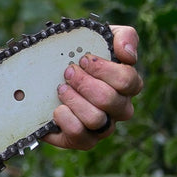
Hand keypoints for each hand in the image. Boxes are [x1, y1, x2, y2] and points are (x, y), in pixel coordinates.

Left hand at [46, 24, 142, 150]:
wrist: (47, 73)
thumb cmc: (80, 54)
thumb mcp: (101, 36)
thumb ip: (123, 37)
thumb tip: (127, 54)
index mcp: (126, 85)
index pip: (129, 81)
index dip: (105, 70)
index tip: (84, 59)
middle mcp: (118, 109)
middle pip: (110, 100)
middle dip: (85, 83)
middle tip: (68, 72)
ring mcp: (101, 126)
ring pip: (96, 120)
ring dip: (75, 101)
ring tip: (61, 89)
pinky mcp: (82, 139)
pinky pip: (80, 137)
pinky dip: (66, 121)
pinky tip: (57, 109)